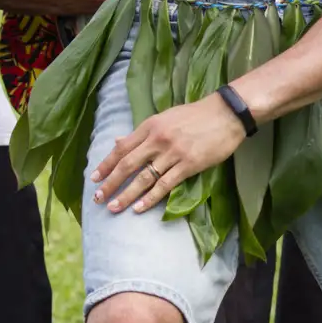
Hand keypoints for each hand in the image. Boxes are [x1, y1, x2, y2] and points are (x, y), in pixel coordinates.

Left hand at [91, 94, 246, 213]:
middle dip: (110, 183)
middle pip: (128, 164)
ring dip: (126, 195)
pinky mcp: (189, 164)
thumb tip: (117, 141)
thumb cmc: (196, 115)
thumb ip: (142, 132)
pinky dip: (150, 198)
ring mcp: (173, 152)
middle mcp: (158, 139)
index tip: (94, 178)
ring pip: (144, 178)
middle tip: (97, 198)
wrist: (226, 113)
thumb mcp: (165, 118)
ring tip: (113, 207)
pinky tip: (139, 208)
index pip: (122, 148)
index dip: (106, 164)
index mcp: (151, 126)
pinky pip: (165, 185)